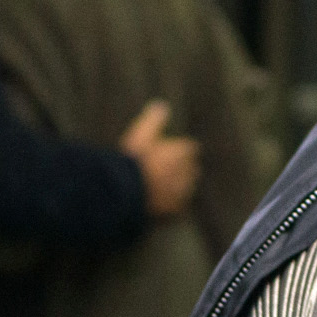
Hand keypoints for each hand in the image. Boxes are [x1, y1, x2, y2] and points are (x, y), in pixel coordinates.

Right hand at [119, 100, 200, 218]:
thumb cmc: (133, 161)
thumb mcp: (141, 135)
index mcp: (182, 152)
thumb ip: (153, 120)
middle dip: (182, 169)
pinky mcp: (176, 211)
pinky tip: (160, 205)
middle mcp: (187, 173)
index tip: (171, 153)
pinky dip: (171, 206)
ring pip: (186, 189)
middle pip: (191, 169)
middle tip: (166, 171)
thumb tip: (161, 105)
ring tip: (163, 189)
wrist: (125, 193)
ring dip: (178, 188)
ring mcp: (182, 193)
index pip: (190, 149)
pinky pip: (178, 208)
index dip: (180, 150)